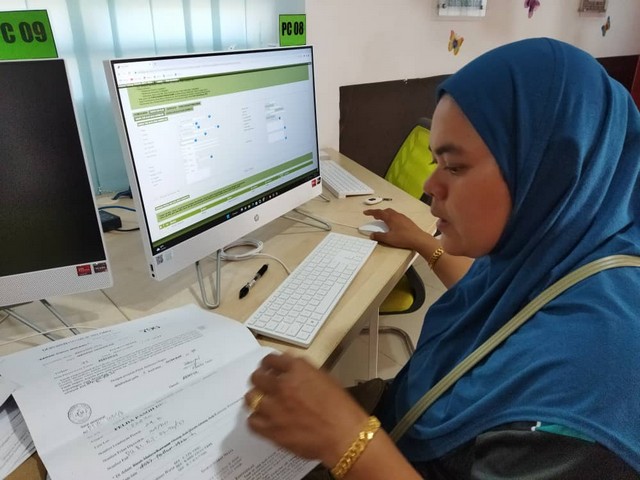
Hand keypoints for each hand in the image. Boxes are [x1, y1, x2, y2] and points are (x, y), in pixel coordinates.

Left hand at [245, 353, 368, 466]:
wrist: (343, 435)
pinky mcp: (271, 429)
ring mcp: (274, 407)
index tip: (269, 369)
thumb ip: (304, 371)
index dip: (268, 364)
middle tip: (265, 385)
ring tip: (263, 402)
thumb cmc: (340, 408)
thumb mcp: (325, 378)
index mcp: (297, 370)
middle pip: (257, 377)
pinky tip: (264, 420)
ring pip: (251, 397)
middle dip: (261, 380)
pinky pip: (252, 421)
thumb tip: (290, 367)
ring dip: (257, 398)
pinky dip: (256, 419)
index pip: (271, 360)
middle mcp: (282, 385)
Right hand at [363, 208, 430, 250]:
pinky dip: (392, 217)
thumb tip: (372, 235)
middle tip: (374, 216)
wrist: (418, 239)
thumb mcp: (388, 239)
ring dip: (386, 214)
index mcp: (390, 218)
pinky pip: (397, 216)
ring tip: (383, 220)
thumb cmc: (403, 238)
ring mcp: (403, 217)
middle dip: (379, 213)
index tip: (365, 212)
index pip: (378, 212)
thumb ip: (379, 236)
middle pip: (385, 211)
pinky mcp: (407, 220)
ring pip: (392, 212)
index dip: (371, 212)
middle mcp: (396, 215)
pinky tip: (393, 224)